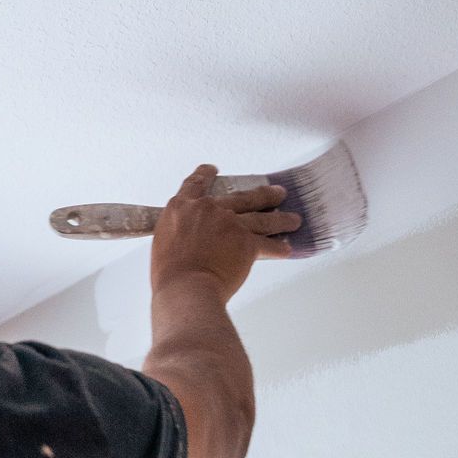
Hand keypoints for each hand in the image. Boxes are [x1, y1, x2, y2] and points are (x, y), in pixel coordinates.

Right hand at [149, 163, 301, 301]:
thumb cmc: (169, 274)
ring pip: (261, 218)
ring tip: (293, 218)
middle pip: (241, 197)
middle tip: (276, 192)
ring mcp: (230, 223)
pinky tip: (287, 249)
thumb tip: (189, 241)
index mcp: (182, 207)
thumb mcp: (163, 243)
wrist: (185, 287)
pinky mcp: (247, 242)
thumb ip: (180, 234)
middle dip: (261, 194)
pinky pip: (268, 245)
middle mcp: (209, 209)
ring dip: (280, 218)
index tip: (212, 169)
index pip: (195, 184)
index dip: (205, 175)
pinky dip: (279, 248)